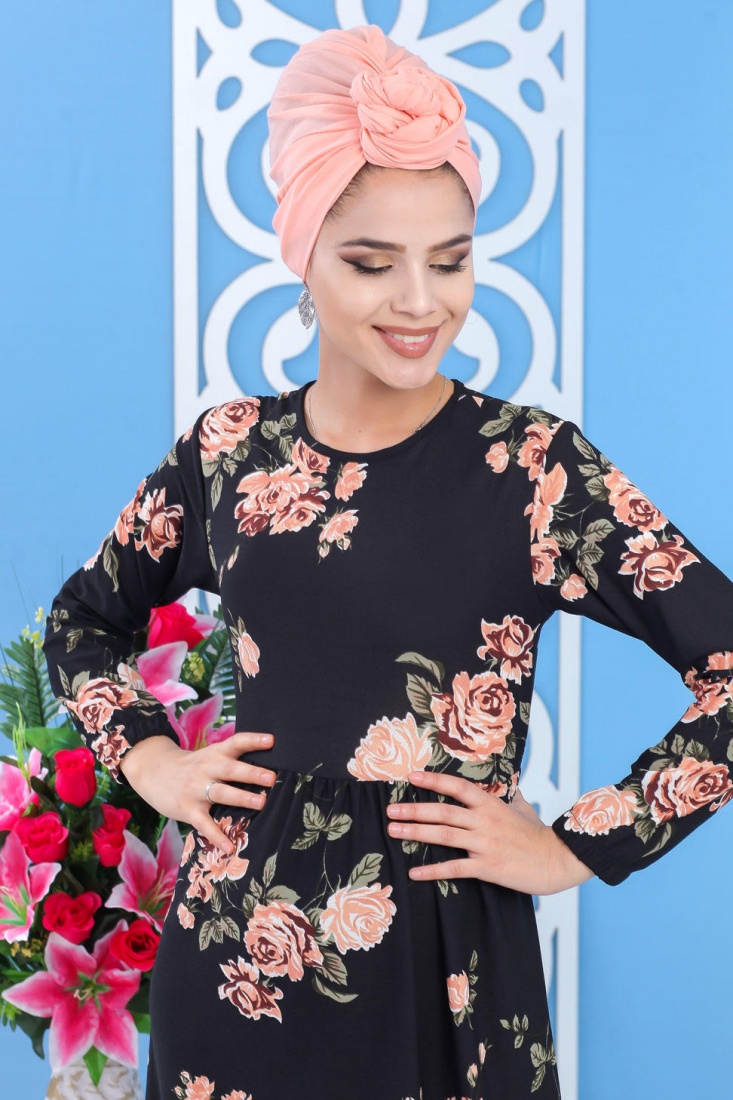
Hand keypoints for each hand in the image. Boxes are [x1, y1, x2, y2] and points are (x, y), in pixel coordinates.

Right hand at [118, 731, 276, 851]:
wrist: (153, 771)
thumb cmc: (192, 766)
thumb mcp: (209, 755)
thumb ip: (231, 760)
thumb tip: (266, 770)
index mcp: (215, 753)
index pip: (236, 743)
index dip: (254, 740)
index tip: (271, 741)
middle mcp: (206, 769)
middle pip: (231, 769)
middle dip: (251, 773)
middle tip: (271, 778)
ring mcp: (196, 789)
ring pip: (221, 793)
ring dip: (241, 797)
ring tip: (261, 803)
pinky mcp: (187, 809)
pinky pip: (204, 824)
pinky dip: (217, 836)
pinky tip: (229, 846)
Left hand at [386, 770, 593, 894]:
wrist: (557, 859)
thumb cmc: (539, 834)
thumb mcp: (523, 808)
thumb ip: (509, 796)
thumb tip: (506, 784)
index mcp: (491, 805)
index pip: (457, 787)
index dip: (434, 781)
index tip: (412, 777)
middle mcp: (484, 821)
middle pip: (443, 812)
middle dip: (414, 810)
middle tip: (390, 810)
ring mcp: (485, 844)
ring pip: (444, 835)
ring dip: (416, 833)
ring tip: (394, 831)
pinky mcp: (487, 867)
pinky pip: (454, 868)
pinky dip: (433, 870)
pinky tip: (415, 872)